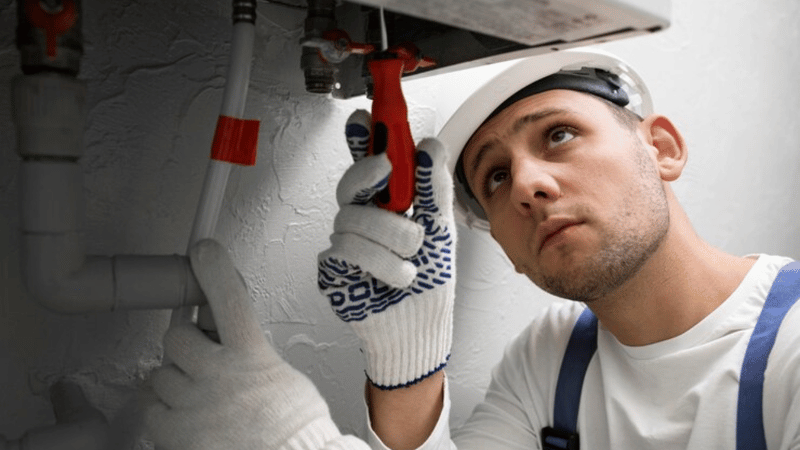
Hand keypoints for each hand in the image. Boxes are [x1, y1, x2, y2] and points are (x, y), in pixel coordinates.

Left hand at [144, 239, 364, 448]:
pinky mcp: (175, 433)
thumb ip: (251, 354)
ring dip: (176, 383)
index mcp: (252, 356)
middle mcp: (219, 374)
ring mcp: (193, 404)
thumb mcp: (281, 376)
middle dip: (185, 345)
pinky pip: (152, 410)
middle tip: (199, 357)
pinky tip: (189, 420)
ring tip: (201, 399)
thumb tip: (232, 344)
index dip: (214, 269)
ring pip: (161, 375)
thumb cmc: (294, 430)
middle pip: (176, 337)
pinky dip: (166, 414)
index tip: (204, 251)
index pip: (229, 298)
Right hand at [318, 110, 456, 388]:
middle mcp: (362, 218)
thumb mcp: (441, 228)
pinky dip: (381, 265)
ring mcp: (344, 242)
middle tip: (386, 169)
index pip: (367, 163)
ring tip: (411, 261)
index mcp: (386, 203)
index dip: (361, 139)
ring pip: (352, 219)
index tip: (365, 119)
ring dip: (392, 240)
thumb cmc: (429, 279)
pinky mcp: (332, 268)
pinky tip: (396, 277)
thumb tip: (429, 147)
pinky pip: (347, 250)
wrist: (421, 327)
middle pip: (350, 183)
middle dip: (370, 176)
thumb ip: (433, 188)